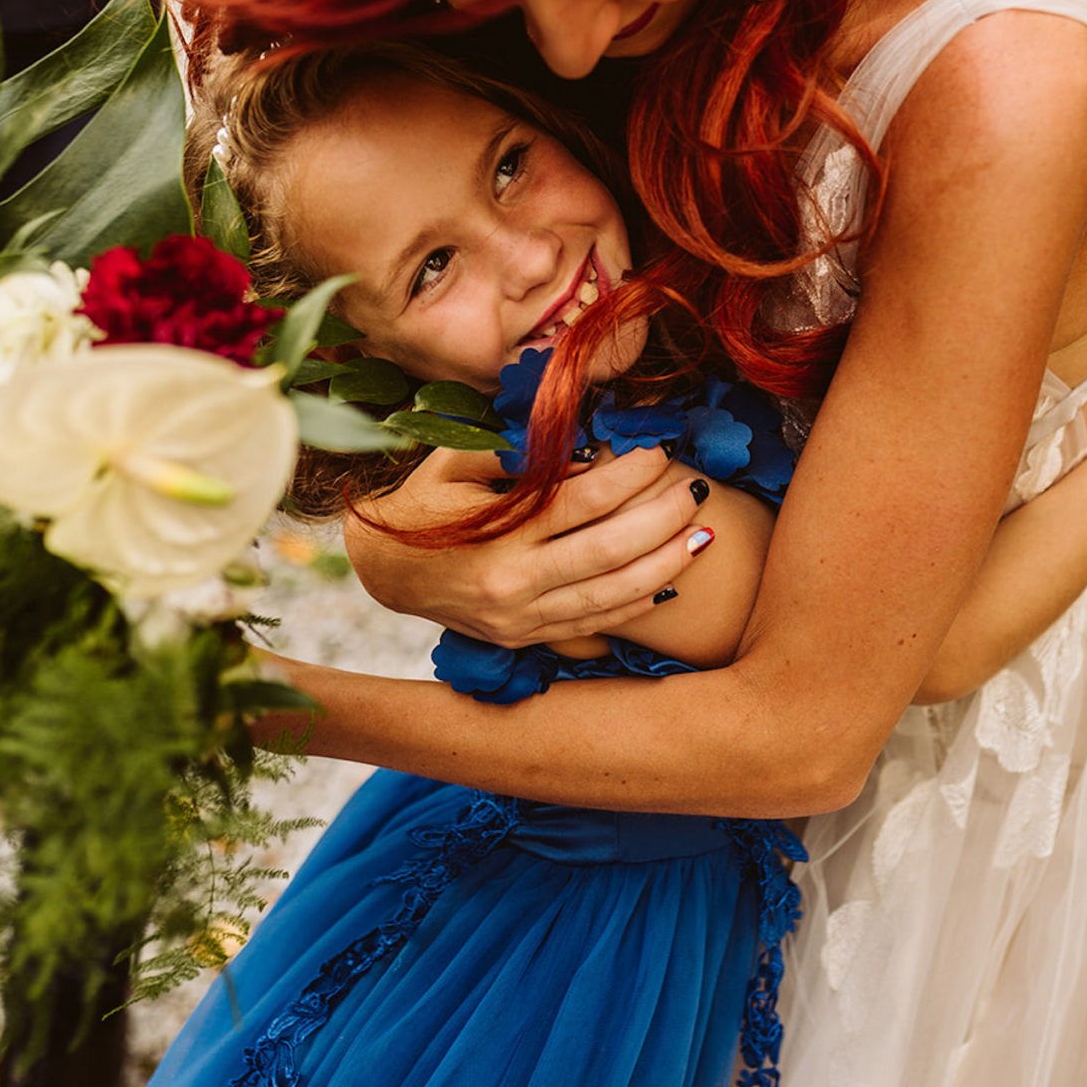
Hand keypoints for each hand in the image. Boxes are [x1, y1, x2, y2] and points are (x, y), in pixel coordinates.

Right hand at [343, 446, 712, 645]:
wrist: (384, 569)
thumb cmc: (425, 502)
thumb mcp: (455, 461)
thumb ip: (516, 452)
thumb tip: (587, 447)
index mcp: (494, 534)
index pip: (579, 501)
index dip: (627, 477)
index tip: (658, 453)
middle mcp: (510, 583)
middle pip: (606, 551)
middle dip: (661, 520)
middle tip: (695, 492)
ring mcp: (519, 618)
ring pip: (609, 596)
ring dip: (664, 566)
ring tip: (702, 537)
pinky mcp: (524, 638)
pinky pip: (593, 625)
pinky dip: (636, 604)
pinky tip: (670, 582)